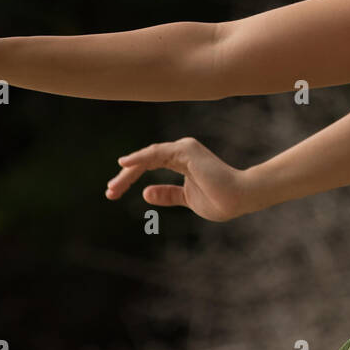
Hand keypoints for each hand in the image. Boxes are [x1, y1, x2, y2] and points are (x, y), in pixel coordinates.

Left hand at [107, 137, 249, 222]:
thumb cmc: (220, 200)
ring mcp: (183, 149)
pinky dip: (140, 158)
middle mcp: (181, 151)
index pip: (149, 165)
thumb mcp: (186, 198)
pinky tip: (124, 164)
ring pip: (147, 157)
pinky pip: (157, 153)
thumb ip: (168, 194)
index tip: (113, 193)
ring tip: (113, 188)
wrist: (240, 198)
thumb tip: (146, 193)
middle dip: (125, 177)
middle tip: (109, 192)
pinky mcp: (186, 151)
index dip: (130, 178)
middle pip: (144, 161)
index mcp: (181, 160)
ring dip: (128, 173)